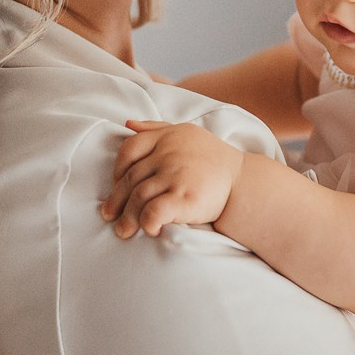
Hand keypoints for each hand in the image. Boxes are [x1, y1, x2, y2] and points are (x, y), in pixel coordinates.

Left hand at [101, 120, 242, 237]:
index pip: (129, 149)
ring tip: (124, 231)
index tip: (117, 186)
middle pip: (131, 178)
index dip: (117, 170)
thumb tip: (127, 123)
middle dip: (117, 201)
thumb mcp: (187, 134)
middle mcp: (169, 153)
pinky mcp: (185, 198)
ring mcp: (176, 175)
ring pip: (138, 197)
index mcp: (168, 137)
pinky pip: (154, 211)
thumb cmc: (214, 159)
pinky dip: (147, 222)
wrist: (245, 182)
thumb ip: (156, 128)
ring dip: (127, 218)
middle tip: (110, 217)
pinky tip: (150, 230)